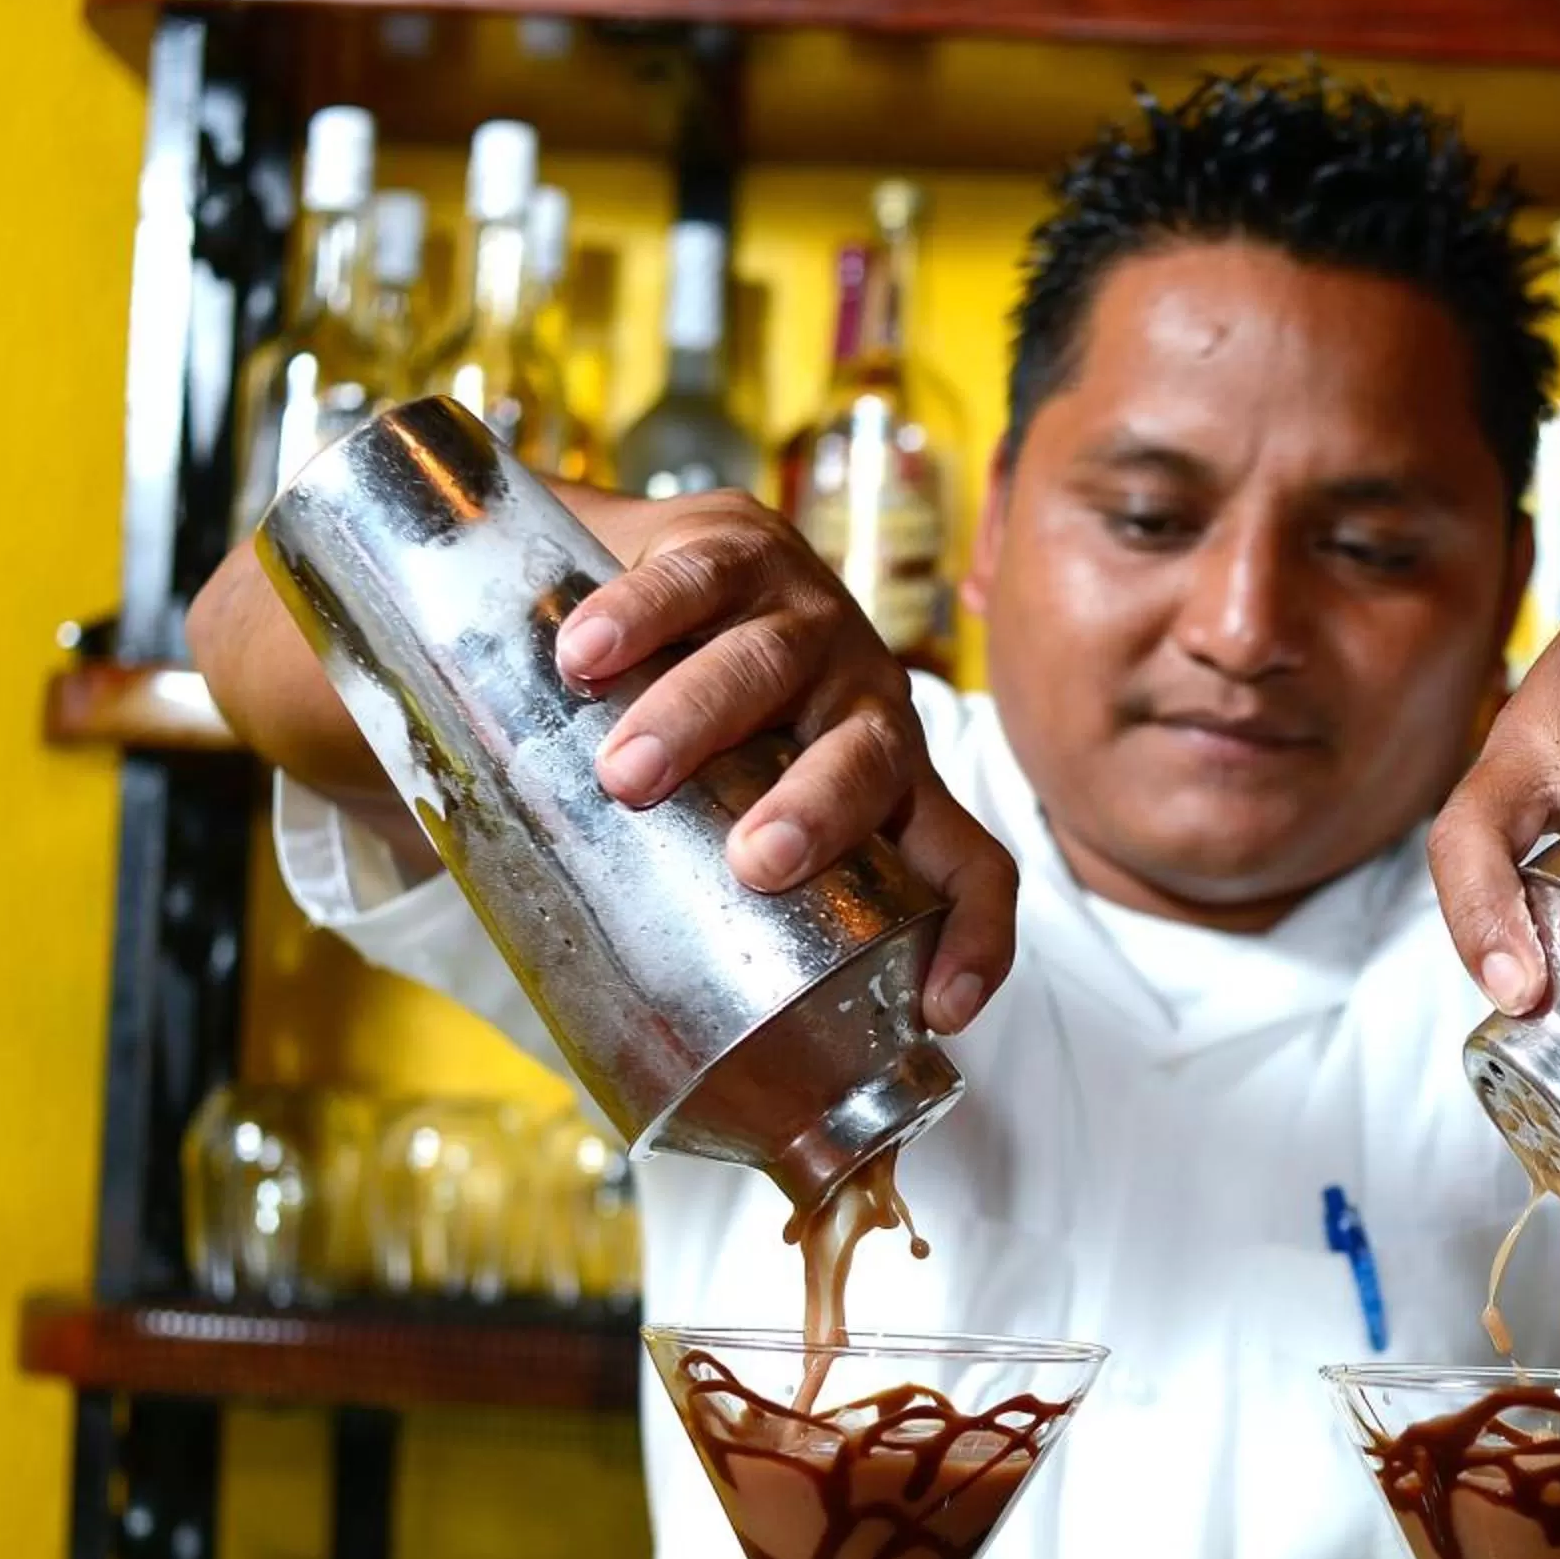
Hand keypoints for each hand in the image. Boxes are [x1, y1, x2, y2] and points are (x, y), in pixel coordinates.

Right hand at [556, 491, 1015, 1035]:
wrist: (622, 567)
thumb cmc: (679, 730)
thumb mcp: (710, 811)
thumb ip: (684, 887)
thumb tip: (605, 1015)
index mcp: (886, 785)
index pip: (969, 864)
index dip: (976, 938)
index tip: (942, 1011)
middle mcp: (867, 702)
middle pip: (870, 763)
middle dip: (821, 813)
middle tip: (753, 864)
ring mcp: (811, 618)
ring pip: (775, 667)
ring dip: (705, 721)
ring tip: (627, 773)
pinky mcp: (739, 543)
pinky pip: (698, 581)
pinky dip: (641, 618)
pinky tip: (583, 657)